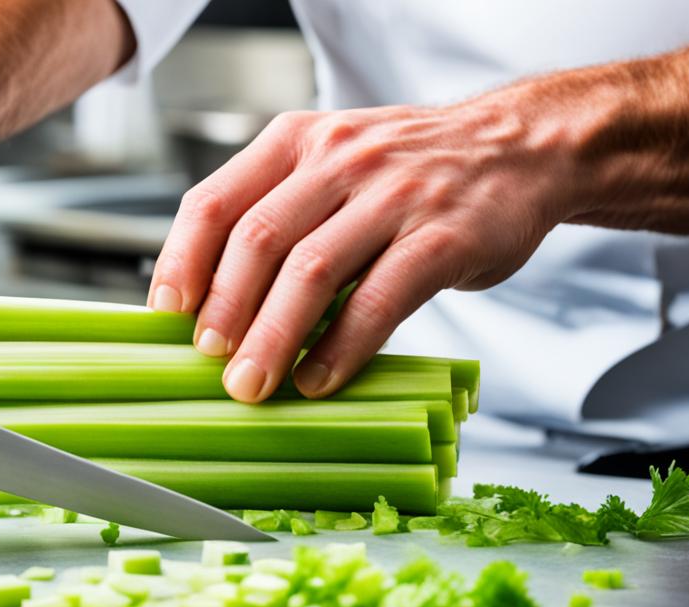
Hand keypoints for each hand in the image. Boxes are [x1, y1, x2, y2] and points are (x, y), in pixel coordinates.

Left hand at [146, 95, 578, 401]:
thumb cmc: (413, 171)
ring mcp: (394, 196)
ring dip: (273, 337)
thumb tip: (211, 299)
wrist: (523, 148)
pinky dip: (341, 348)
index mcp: (297, 142)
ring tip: (252, 383)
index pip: (214, 200)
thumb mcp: (334, 163)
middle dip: (224, 310)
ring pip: (311, 271)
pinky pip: (379, 300)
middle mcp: (339, 159)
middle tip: (209, 362)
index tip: (166, 313)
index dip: (181, 261)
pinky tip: (319, 379)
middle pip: (257, 240)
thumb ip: (278, 211)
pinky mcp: (443, 238)